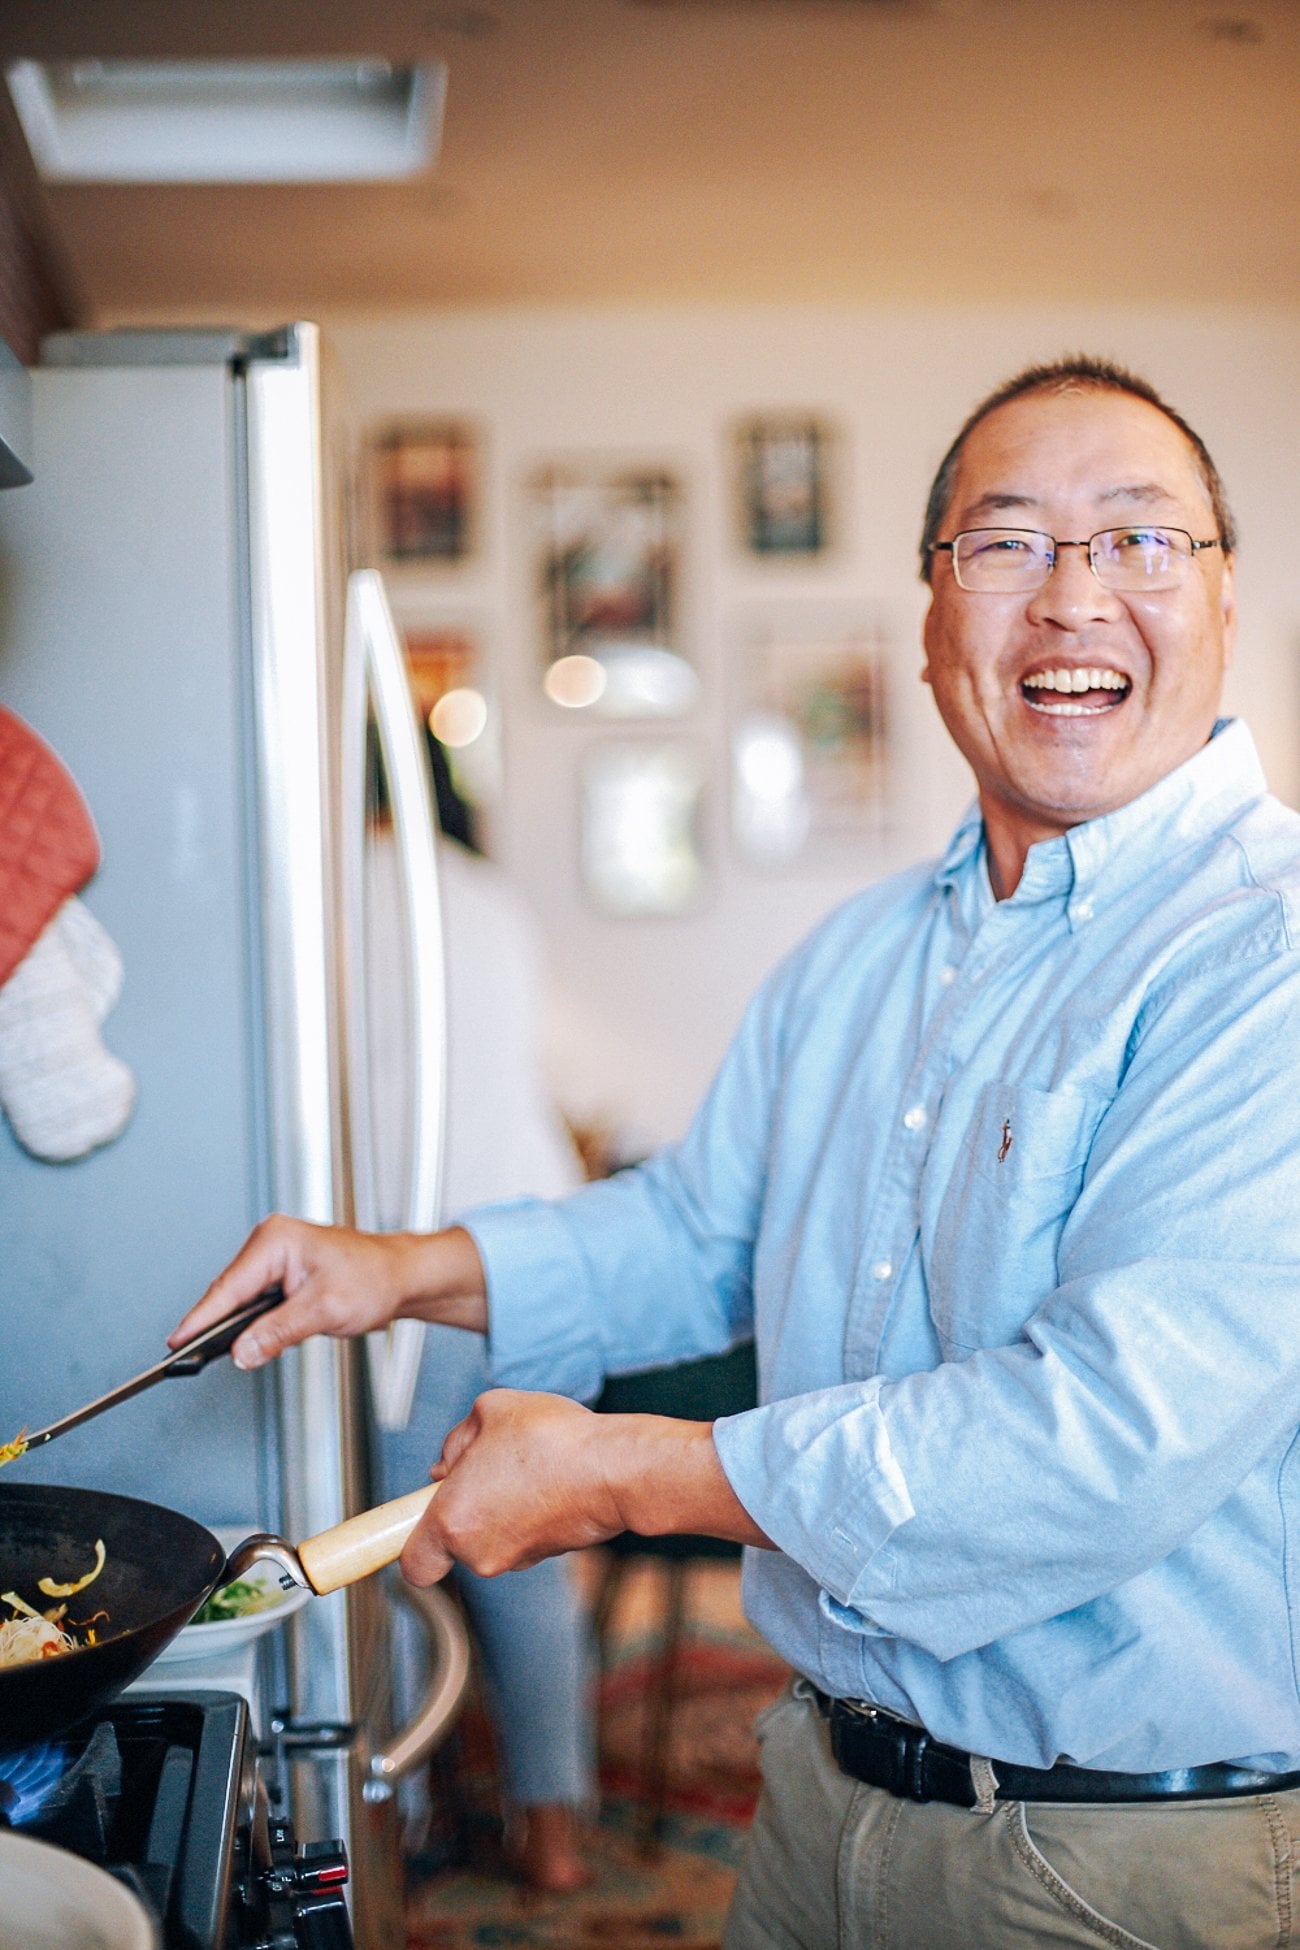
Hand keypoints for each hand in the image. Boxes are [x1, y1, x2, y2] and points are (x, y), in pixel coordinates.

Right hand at [168, 1215, 486, 1369]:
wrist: (401, 1276)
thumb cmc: (374, 1278)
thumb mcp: (324, 1310)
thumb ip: (278, 1332)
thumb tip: (242, 1351)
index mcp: (276, 1241)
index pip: (228, 1286)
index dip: (200, 1318)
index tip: (177, 1341)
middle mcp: (271, 1243)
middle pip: (228, 1292)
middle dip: (212, 1324)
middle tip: (186, 1357)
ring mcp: (275, 1258)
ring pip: (239, 1299)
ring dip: (230, 1325)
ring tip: (203, 1353)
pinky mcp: (282, 1274)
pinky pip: (253, 1301)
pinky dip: (247, 1321)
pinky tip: (240, 1340)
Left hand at [400, 1388, 772, 1584]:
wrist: (614, 1469)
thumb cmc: (552, 1441)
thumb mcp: (490, 1410)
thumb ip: (458, 1438)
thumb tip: (449, 1463)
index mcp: (451, 1520)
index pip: (412, 1564)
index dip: (410, 1545)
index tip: (413, 1526)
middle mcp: (478, 1551)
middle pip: (453, 1542)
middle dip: (464, 1507)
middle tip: (484, 1469)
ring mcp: (514, 1558)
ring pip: (489, 1537)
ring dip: (497, 1508)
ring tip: (524, 1467)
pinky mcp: (545, 1556)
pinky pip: (519, 1536)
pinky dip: (526, 1514)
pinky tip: (545, 1480)